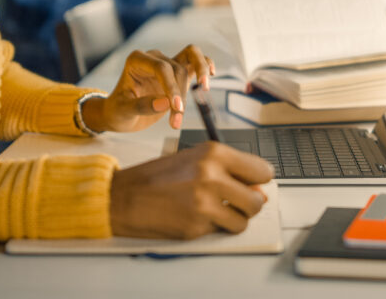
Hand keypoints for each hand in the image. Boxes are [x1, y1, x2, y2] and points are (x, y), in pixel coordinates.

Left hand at [81, 44, 213, 132]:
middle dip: (181, 95)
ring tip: (205, 90)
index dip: (171, 87)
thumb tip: (166, 103)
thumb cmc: (118, 110)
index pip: (161, 68)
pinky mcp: (177, 71)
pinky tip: (211, 73)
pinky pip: (195, 60)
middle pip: (177, 69)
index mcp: (137, 60)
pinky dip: (205, 64)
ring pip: (191, 56)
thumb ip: (142, 106)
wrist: (120, 114)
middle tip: (176, 120)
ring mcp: (166, 62)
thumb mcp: (124, 111)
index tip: (177, 107)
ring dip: (199, 76)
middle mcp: (153, 57)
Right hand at [110, 142, 273, 238]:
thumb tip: (259, 192)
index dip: (258, 181)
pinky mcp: (196, 227)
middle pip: (257, 200)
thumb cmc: (157, 177)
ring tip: (213, 210)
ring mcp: (205, 203)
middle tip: (233, 202)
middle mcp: (212, 175)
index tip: (252, 184)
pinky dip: (212, 228)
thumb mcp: (194, 160)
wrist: (123, 196)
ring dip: (233, 219)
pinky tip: (195, 217)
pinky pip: (220, 232)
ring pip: (243, 221)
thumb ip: (228, 171)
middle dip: (248, 204)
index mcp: (214, 153)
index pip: (262, 170)